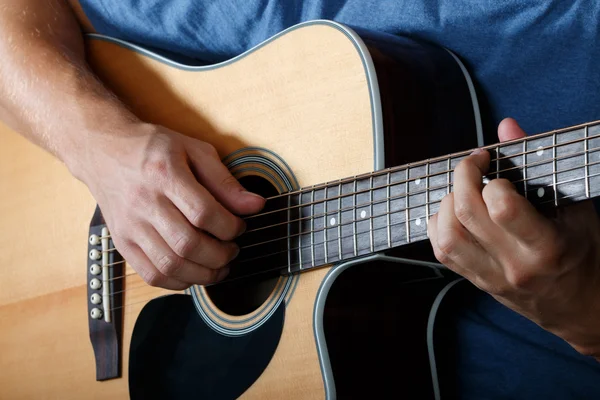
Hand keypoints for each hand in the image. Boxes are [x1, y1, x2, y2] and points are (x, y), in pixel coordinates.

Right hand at [77, 123, 264, 288]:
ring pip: (170, 265)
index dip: (230, 226)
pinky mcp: (122, 243)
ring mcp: (130, 226)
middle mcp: (144, 202)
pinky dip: (179, 281)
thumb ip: (225, 180)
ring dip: (203, 274)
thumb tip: (256, 205)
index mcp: (164, 174)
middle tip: (233, 250)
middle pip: (187, 244)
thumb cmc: (152, 148)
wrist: (102, 150)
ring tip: (220, 266)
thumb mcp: (194, 150)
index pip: (203, 212)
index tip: (240, 226)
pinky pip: (152, 275)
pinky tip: (194, 272)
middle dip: (220, 255)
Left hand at [428, 118, 599, 357]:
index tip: (492, 161)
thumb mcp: (573, 206)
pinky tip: (454, 212)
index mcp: (546, 247)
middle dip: (462, 178)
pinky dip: (440, 224)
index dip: (492, 179)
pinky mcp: (475, 281)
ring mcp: (491, 277)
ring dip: (447, 204)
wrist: (580, 304)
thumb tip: (506, 126)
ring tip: (463, 191)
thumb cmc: (581, 250)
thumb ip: (536, 165)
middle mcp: (514, 265)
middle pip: (467, 215)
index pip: (502, 208)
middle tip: (473, 164)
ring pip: (447, 237)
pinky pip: (442, 251)